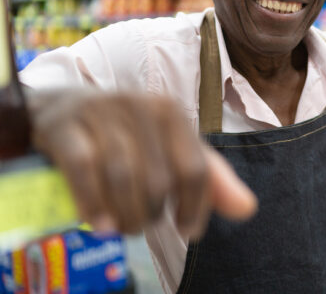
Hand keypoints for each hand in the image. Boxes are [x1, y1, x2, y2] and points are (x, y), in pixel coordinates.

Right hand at [29, 89, 256, 236]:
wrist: (63, 107)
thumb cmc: (129, 135)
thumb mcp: (174, 149)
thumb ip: (211, 179)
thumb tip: (248, 209)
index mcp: (172, 113)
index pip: (196, 170)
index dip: (195, 208)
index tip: (189, 231)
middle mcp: (141, 107)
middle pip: (158, 181)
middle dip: (152, 216)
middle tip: (142, 226)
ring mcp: (102, 115)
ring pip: (123, 179)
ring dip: (124, 216)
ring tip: (122, 229)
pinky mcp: (66, 128)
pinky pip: (85, 172)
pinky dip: (93, 204)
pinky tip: (99, 224)